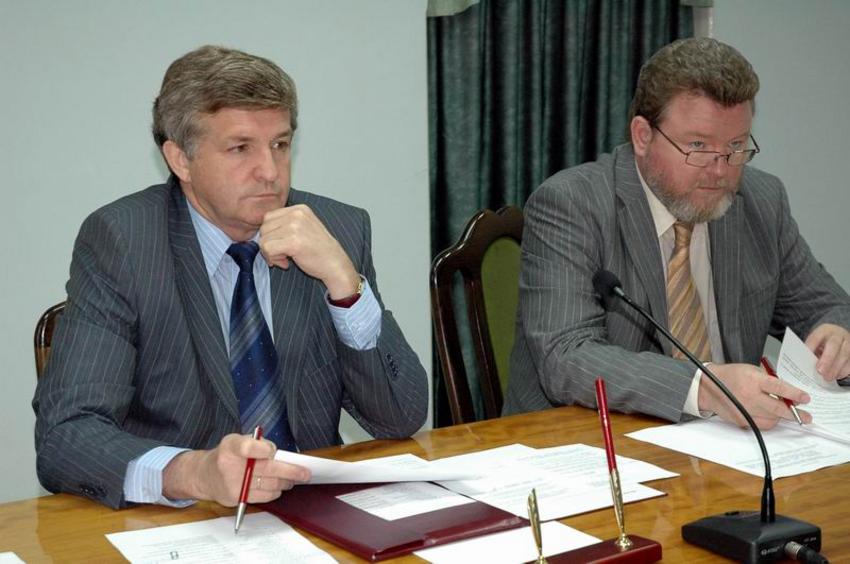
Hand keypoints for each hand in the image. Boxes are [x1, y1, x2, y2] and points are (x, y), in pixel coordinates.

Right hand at [162, 433, 310, 505]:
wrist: (205, 475)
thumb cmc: (227, 455)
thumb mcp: (236, 441)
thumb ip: (257, 444)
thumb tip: (279, 454)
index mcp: (230, 446)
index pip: (248, 447)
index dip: (263, 449)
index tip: (273, 451)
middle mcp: (230, 465)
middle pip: (267, 469)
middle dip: (290, 471)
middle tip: (305, 473)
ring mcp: (233, 484)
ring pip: (270, 484)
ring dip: (286, 482)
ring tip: (295, 479)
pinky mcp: (238, 498)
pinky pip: (264, 496)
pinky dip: (276, 491)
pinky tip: (280, 486)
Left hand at [259, 204, 359, 298]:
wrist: (335, 265)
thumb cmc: (319, 251)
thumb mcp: (304, 228)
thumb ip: (285, 224)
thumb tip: (260, 232)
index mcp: (299, 209)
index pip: (268, 217)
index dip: (270, 234)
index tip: (281, 245)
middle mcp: (297, 214)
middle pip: (264, 227)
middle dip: (269, 244)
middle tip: (282, 254)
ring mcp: (295, 227)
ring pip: (264, 239)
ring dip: (271, 253)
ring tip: (285, 258)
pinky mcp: (293, 242)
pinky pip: (268, 249)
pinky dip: (273, 259)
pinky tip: (286, 262)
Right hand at [697, 363, 811, 429]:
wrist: (708, 388)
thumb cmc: (731, 376)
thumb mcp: (751, 370)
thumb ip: (769, 380)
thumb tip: (787, 392)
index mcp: (753, 380)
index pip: (778, 388)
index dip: (794, 394)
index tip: (806, 398)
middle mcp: (749, 397)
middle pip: (778, 408)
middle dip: (795, 413)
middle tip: (807, 417)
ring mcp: (745, 411)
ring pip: (772, 419)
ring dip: (781, 416)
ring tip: (785, 412)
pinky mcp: (742, 421)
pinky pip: (762, 425)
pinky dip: (770, 421)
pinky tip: (771, 416)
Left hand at [805, 323, 849, 380]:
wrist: (840, 338)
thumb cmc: (824, 343)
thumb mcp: (816, 342)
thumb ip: (811, 351)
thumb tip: (804, 364)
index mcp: (824, 330)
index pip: (816, 337)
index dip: (811, 347)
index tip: (805, 359)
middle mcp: (838, 335)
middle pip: (833, 345)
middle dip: (827, 359)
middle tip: (820, 371)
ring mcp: (849, 343)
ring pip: (844, 354)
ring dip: (835, 368)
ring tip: (827, 377)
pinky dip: (844, 370)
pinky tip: (837, 376)